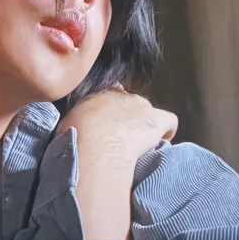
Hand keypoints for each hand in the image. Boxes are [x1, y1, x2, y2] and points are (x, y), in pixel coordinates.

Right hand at [60, 85, 177, 143]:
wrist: (94, 144)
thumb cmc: (75, 136)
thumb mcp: (68, 122)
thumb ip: (77, 119)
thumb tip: (75, 127)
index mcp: (99, 94)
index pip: (110, 96)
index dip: (111, 111)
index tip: (107, 124)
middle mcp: (122, 95)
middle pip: (131, 104)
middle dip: (129, 119)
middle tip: (121, 138)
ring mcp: (142, 106)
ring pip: (149, 113)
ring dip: (145, 127)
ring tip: (138, 145)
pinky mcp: (157, 120)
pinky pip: (170, 122)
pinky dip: (167, 131)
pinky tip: (162, 143)